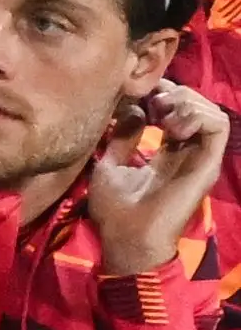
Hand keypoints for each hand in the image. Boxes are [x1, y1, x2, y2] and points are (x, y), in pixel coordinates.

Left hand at [88, 80, 227, 276]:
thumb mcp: (111, 163)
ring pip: (212, 112)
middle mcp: (188, 154)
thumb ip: (124, 136)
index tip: (139, 95)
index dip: (162, 95)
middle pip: (197, 107)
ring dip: (186, 103)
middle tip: (151, 104)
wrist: (125, 236)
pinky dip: (196, 115)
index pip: (178, 112)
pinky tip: (171, 126)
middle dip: (174, 94)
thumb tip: (135, 108)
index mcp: (168, 153)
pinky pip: (218, 127)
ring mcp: (200, 159)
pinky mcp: (208, 164)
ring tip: (161, 115)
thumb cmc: (116, 208)